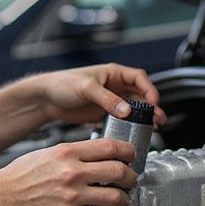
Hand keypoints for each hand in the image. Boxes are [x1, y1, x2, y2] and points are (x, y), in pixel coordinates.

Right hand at [0, 137, 138, 205]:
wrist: (2, 197)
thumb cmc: (20, 176)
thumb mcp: (47, 153)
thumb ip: (72, 153)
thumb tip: (95, 155)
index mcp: (67, 152)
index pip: (109, 147)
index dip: (128, 151)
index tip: (131, 156)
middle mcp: (72, 172)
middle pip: (118, 171)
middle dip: (131, 176)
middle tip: (131, 179)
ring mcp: (72, 195)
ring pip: (115, 196)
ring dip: (123, 198)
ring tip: (121, 199)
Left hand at [34, 63, 165, 126]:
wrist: (46, 99)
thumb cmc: (62, 84)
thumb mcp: (87, 89)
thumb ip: (107, 99)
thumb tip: (126, 110)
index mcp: (113, 73)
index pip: (139, 78)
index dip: (149, 89)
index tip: (153, 102)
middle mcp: (114, 86)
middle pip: (140, 95)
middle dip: (151, 107)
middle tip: (158, 119)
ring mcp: (110, 100)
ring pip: (133, 108)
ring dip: (143, 117)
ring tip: (152, 127)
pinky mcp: (103, 113)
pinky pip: (122, 119)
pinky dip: (129, 125)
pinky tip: (133, 132)